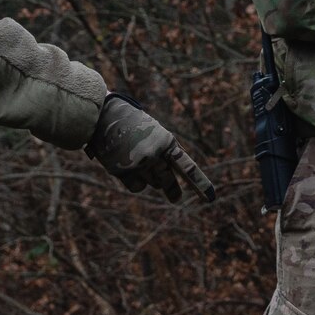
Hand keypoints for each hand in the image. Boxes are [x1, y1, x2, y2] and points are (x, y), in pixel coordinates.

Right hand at [85, 94, 215, 203]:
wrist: (103, 116)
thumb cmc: (133, 123)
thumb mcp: (156, 132)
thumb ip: (167, 152)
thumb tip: (170, 179)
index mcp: (166, 142)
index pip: (186, 166)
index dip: (200, 183)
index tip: (211, 197)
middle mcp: (154, 155)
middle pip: (168, 181)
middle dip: (173, 190)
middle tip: (176, 198)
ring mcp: (138, 164)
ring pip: (153, 183)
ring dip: (150, 177)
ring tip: (138, 160)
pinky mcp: (123, 171)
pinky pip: (137, 187)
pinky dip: (136, 181)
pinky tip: (128, 167)